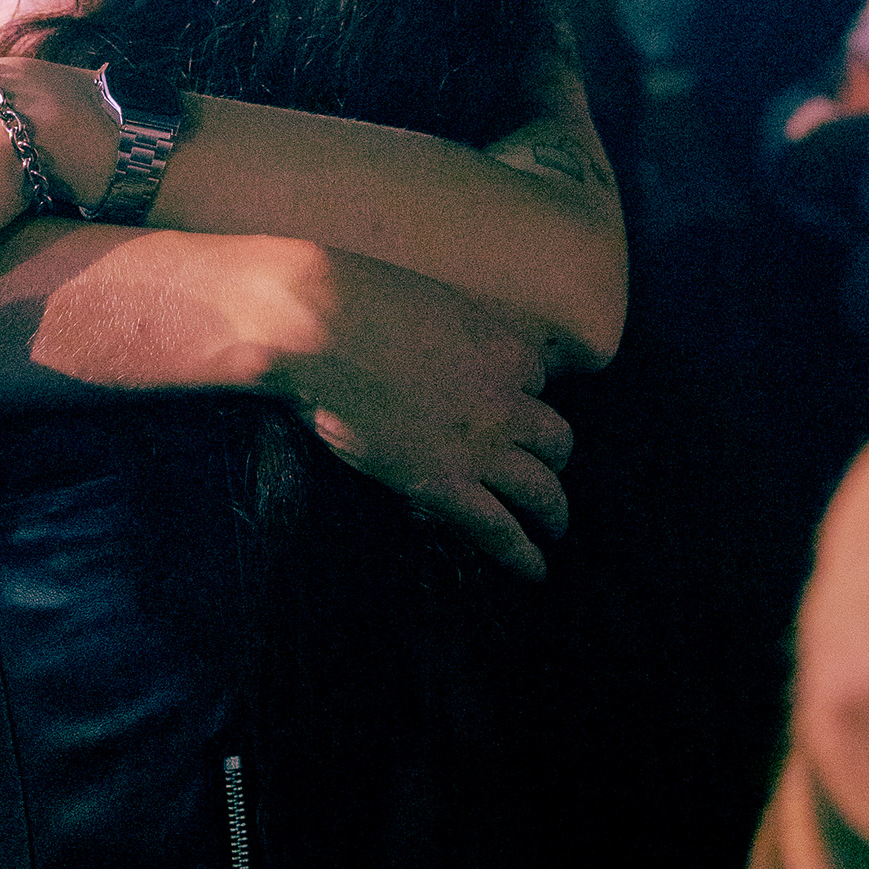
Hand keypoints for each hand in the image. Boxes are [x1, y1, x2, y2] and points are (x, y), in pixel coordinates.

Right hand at [263, 249, 571, 577]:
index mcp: (500, 346)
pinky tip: (534, 572)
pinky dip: (522, 555)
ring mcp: (478, 445)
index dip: (521, 396)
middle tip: (540, 469)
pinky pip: (499, 529)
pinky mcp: (442, 484)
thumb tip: (428, 337)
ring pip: (544, 488)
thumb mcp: (419, 299)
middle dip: (550, 456)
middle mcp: (504, 398)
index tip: (505, 407)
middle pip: (555, 437)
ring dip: (553, 511)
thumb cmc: (347, 296)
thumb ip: (442, 329)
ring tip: (552, 527)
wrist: (313, 322)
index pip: (537, 379)